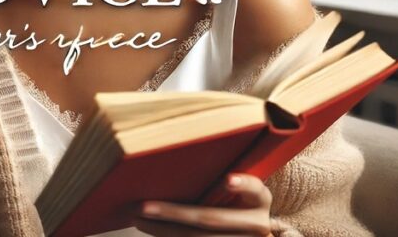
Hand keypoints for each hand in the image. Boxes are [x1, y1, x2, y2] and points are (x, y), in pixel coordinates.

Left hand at [133, 174, 275, 235]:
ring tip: (138, 218)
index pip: (256, 190)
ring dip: (163, 230)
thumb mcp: (243, 194)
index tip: (227, 180)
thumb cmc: (239, 205)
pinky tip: (151, 229)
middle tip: (144, 206)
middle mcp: (256, 225)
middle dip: (174, 213)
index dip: (243, 185)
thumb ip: (224, 181)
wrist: (250, 235)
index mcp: (260, 202)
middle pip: (212, 218)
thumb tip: (173, 166)